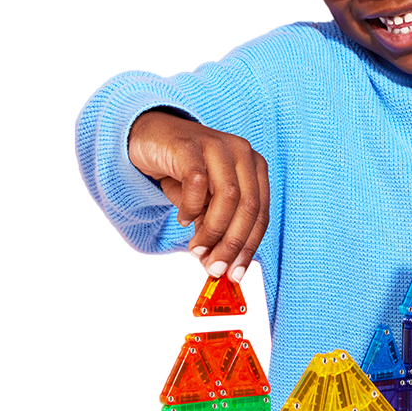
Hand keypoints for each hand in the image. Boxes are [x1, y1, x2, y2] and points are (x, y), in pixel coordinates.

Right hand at [128, 109, 269, 282]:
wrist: (150, 137)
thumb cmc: (183, 173)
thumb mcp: (206, 203)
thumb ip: (217, 227)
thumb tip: (223, 265)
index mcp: (255, 168)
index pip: (260, 214)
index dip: (249, 247)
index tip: (236, 273)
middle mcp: (242, 153)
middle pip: (248, 207)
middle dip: (232, 244)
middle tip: (214, 267)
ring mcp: (217, 145)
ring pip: (227, 197)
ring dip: (212, 230)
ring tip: (196, 248)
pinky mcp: (190, 144)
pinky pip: (198, 183)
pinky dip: (191, 207)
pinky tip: (183, 218)